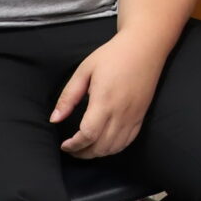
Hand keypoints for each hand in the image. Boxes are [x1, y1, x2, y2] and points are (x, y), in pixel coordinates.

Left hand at [54, 33, 169, 158]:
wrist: (145, 47)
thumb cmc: (113, 55)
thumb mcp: (85, 70)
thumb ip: (68, 97)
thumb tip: (54, 119)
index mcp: (104, 101)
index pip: (88, 135)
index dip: (74, 145)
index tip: (64, 144)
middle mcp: (121, 112)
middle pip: (101, 147)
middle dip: (83, 153)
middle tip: (71, 148)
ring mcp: (134, 116)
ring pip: (115, 148)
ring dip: (98, 153)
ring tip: (85, 148)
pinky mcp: (141, 116)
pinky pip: (128, 141)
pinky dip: (114, 148)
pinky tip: (104, 144)